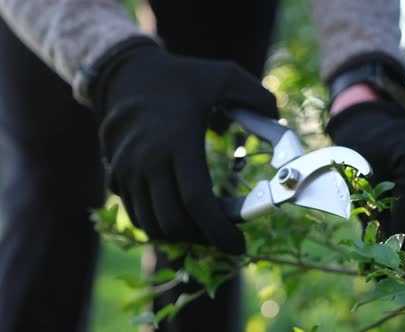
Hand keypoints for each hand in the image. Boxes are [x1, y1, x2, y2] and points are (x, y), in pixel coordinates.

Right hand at [91, 41, 276, 253]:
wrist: (125, 75)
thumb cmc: (181, 77)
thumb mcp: (224, 76)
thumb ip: (257, 96)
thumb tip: (280, 118)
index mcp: (178, 142)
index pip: (198, 202)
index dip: (220, 231)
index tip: (239, 245)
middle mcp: (148, 161)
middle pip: (174, 221)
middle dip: (203, 238)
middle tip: (225, 237)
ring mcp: (128, 171)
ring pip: (152, 224)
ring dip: (181, 235)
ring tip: (204, 230)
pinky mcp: (116, 176)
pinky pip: (136, 214)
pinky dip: (159, 224)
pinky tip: (179, 216)